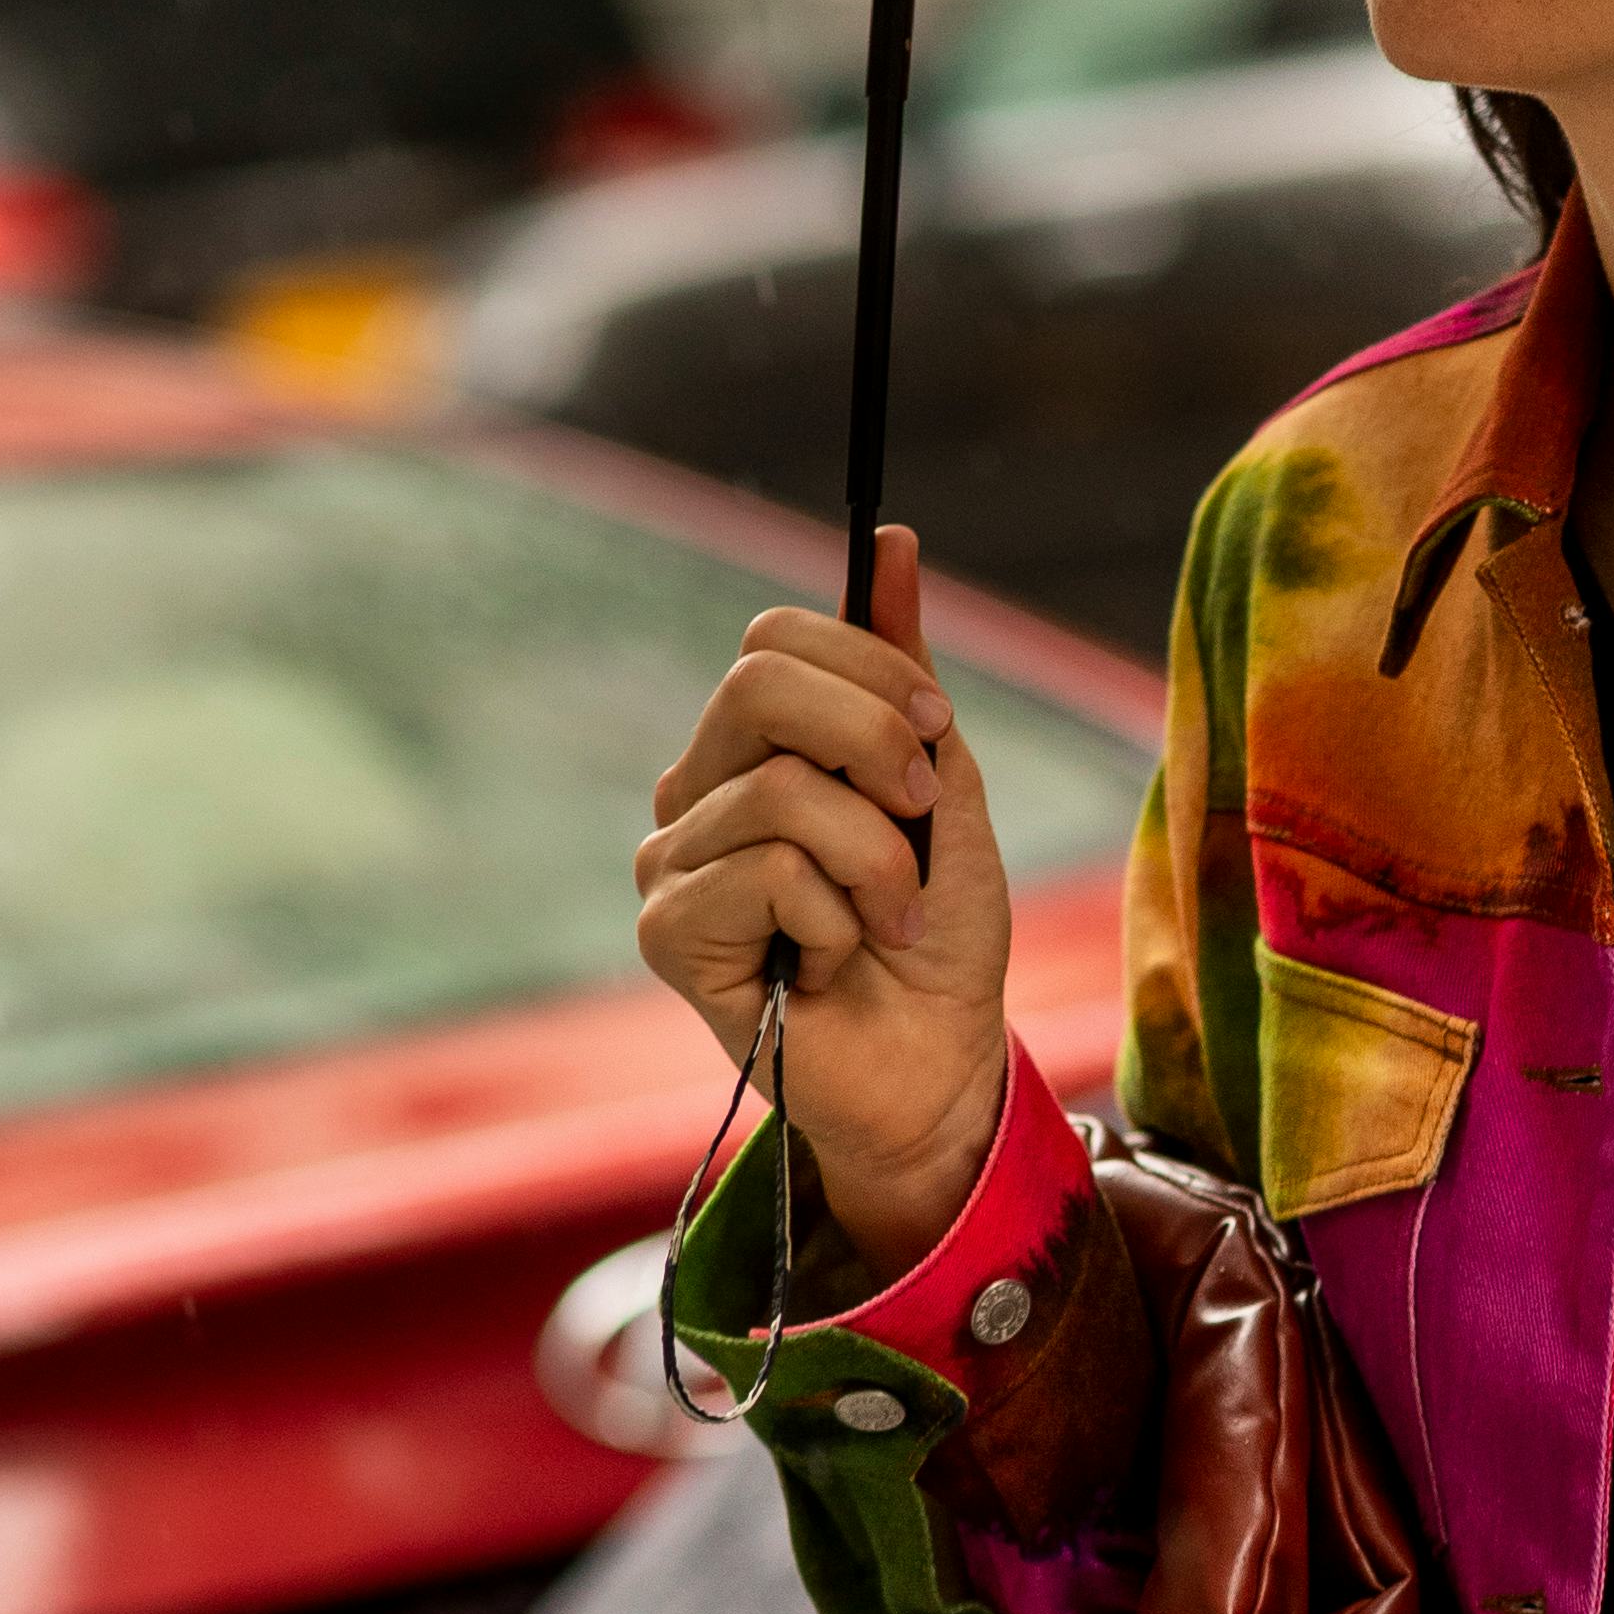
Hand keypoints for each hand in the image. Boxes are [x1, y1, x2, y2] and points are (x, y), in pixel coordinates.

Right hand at [635, 523, 1013, 1278]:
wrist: (941, 1071)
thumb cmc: (940, 944)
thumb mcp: (944, 792)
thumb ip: (905, 679)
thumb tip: (888, 541)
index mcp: (756, 751)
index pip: (773, 642)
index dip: (869, 666)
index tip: (938, 731)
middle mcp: (699, 794)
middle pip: (757, 683)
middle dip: (872, 738)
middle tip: (924, 813)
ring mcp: (673, 862)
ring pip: (781, 791)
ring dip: (876, 860)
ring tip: (888, 921)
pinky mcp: (668, 932)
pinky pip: (764, 871)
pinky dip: (836, 918)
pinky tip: (833, 966)